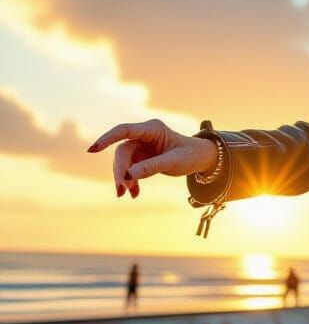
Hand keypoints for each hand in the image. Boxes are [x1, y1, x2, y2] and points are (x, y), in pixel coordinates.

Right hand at [86, 119, 217, 199]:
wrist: (200, 158)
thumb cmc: (190, 155)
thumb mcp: (173, 162)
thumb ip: (152, 167)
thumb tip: (129, 175)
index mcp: (152, 129)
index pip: (124, 131)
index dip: (107, 139)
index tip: (93, 150)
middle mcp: (144, 136)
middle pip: (122, 151)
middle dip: (120, 170)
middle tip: (122, 189)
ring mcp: (141, 147)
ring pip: (124, 162)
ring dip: (124, 178)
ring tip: (127, 194)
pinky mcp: (142, 158)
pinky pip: (131, 169)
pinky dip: (131, 181)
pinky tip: (134, 194)